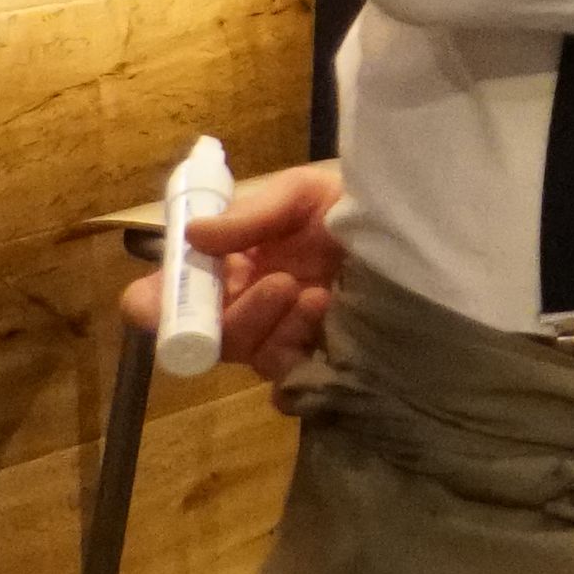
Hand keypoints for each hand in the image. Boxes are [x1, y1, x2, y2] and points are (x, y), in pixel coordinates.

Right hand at [119, 158, 347, 379]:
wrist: (418, 234)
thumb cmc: (352, 208)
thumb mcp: (304, 194)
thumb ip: (251, 215)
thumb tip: (193, 235)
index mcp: (227, 266)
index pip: (164, 297)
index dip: (155, 303)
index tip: (168, 297)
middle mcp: (242, 306)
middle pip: (202, 336)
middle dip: (235, 314)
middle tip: (281, 283)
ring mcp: (276, 337)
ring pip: (246, 354)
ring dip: (274, 325)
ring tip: (317, 292)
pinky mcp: (312, 362)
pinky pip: (285, 379)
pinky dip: (297, 353)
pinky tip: (327, 317)